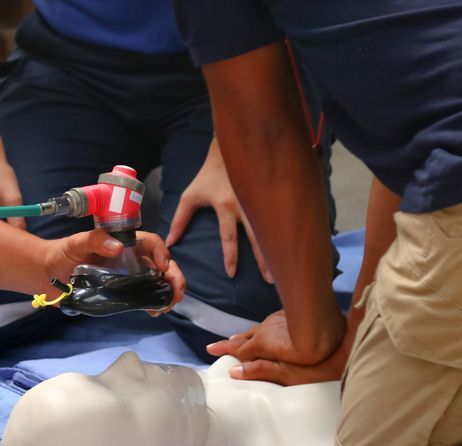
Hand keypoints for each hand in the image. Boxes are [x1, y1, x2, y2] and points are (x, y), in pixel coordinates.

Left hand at [42, 230, 186, 311]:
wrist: (47, 274)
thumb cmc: (61, 254)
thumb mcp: (76, 244)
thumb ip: (95, 241)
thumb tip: (118, 246)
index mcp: (123, 242)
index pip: (150, 242)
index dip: (161, 252)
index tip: (162, 266)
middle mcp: (130, 258)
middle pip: (161, 263)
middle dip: (174, 276)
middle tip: (176, 293)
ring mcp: (128, 276)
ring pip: (158, 280)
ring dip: (169, 291)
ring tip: (167, 305)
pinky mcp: (123, 292)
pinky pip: (145, 295)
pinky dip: (155, 302)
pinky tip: (154, 311)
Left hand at [166, 138, 272, 281]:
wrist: (230, 151)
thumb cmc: (207, 177)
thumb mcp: (189, 196)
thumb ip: (179, 220)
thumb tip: (170, 242)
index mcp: (225, 206)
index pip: (229, 237)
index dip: (230, 256)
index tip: (232, 273)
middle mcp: (245, 205)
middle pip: (256, 237)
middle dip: (263, 260)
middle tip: (269, 279)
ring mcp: (259, 200)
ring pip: (270, 229)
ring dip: (277, 249)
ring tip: (283, 267)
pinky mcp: (269, 197)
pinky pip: (277, 218)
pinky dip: (284, 234)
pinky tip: (291, 247)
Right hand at [207, 307, 345, 367]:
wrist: (341, 333)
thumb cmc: (317, 360)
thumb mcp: (288, 372)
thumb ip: (261, 370)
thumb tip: (234, 372)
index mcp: (263, 343)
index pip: (239, 350)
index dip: (225, 351)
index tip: (211, 350)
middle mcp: (267, 328)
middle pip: (244, 337)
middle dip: (230, 343)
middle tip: (215, 345)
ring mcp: (278, 320)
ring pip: (256, 329)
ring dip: (244, 336)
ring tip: (235, 339)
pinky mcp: (291, 316)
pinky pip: (268, 324)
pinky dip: (260, 330)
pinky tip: (264, 331)